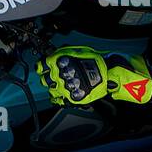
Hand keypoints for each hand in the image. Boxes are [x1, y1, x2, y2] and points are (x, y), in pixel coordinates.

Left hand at [37, 47, 151, 105]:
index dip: (44, 68)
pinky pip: (59, 101)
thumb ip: (63, 54)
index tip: (46, 68)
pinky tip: (63, 96)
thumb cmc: (95, 60)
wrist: (109, 72)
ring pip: (51, 91)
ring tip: (62, 86)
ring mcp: (65, 87)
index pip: (41, 66)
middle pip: (45, 79)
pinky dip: (59, 99)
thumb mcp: (77, 51)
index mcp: (59, 62)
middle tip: (56, 77)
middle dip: (49, 78)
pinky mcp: (72, 97)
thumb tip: (53, 54)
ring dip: (54, 89)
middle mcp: (59, 75)